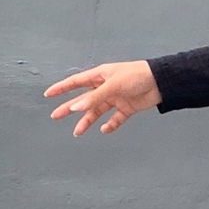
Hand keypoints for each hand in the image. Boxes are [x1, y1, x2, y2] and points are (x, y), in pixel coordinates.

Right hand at [44, 60, 162, 136]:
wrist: (160, 82)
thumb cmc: (136, 76)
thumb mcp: (113, 85)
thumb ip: (95, 98)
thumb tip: (77, 108)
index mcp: (99, 76)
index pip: (75, 83)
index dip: (62, 88)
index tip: (48, 94)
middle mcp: (105, 88)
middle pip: (84, 100)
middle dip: (69, 108)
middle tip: (56, 116)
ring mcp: (116, 98)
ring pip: (97, 111)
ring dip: (87, 121)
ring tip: (78, 132)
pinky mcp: (127, 108)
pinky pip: (116, 119)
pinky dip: (110, 125)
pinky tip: (104, 130)